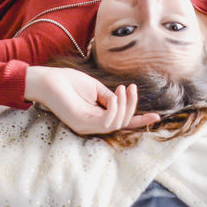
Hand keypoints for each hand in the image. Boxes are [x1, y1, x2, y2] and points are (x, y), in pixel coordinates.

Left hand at [25, 65, 160, 135]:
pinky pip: (106, 121)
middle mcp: (92, 125)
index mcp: (96, 116)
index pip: (121, 122)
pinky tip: (115, 96)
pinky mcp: (82, 123)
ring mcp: (87, 126)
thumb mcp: (96, 89)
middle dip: (132, 106)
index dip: (139, 120)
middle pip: (122, 123)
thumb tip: (123, 101)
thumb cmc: (69, 82)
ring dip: (125, 105)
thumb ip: (110, 97)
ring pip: (116, 123)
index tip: (157, 117)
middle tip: (131, 88)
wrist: (48, 80)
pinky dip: (115, 109)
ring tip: (123, 89)